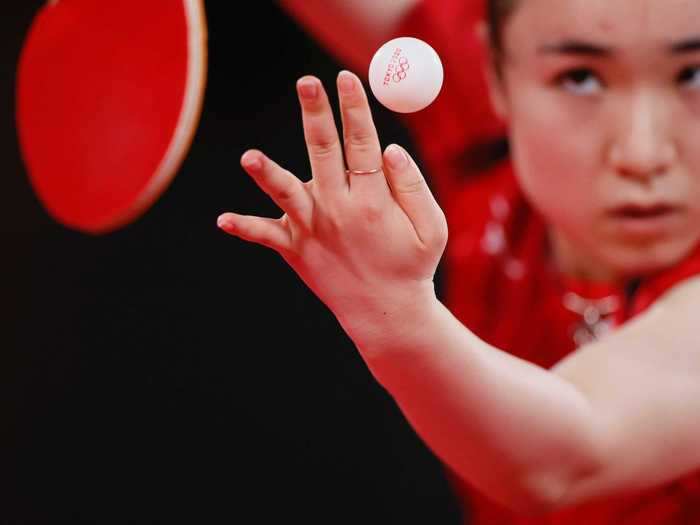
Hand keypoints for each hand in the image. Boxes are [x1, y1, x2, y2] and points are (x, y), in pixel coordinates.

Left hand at [217, 71, 446, 330]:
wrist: (384, 314)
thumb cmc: (412, 266)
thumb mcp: (432, 228)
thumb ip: (413, 187)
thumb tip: (390, 148)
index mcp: (374, 201)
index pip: (363, 143)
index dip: (355, 108)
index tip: (346, 79)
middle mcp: (339, 211)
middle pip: (323, 152)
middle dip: (316, 114)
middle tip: (307, 83)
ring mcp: (312, 230)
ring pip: (287, 193)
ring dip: (267, 174)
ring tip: (249, 158)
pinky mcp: (295, 250)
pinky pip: (266, 236)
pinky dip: (245, 228)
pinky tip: (222, 220)